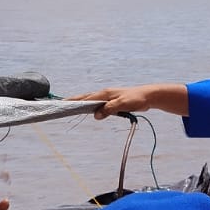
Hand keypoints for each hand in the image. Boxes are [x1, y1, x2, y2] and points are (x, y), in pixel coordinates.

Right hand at [71, 84, 188, 120]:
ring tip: (69, 107)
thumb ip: (109, 109)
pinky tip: (88, 110)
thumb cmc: (137, 99)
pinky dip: (90, 106)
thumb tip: (96, 115)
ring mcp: (108, 97)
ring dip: (81, 103)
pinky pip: (98, 104)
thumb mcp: (123, 105)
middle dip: (73, 101)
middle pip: (85, 98)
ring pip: (91, 100)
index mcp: (105, 94)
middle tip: (61, 104)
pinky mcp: (112, 102)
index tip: (63, 103)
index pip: (86, 98)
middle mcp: (104, 94)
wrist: (148, 96)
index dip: (74, 101)